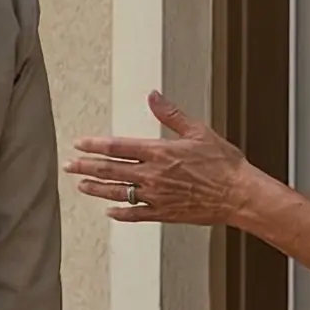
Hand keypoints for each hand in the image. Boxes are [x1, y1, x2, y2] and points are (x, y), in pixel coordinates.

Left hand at [67, 91, 279, 226]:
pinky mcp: (164, 213)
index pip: (117, 147)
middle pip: (110, 170)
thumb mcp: (198, 131)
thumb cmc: (224, 163)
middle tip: (68, 165)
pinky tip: (109, 212)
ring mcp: (156, 196)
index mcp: (159, 152)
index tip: (79, 143)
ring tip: (81, 185)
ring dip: (97, 188)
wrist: (240, 195)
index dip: (95, 145)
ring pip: (118, 192)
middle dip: (86, 167)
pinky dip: (120, 213)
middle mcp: (152, 175)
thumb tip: (152, 95)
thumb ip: (170, 114)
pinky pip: (136, 215)